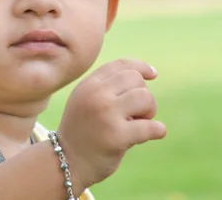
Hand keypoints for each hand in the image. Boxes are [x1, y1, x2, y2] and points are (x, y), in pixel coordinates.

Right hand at [57, 59, 166, 187]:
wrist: (66, 160)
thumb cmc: (82, 130)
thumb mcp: (84, 100)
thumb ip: (105, 86)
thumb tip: (144, 73)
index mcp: (88, 85)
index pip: (121, 65)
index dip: (141, 67)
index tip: (153, 75)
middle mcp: (96, 95)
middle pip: (136, 79)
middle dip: (142, 95)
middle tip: (136, 113)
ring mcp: (106, 114)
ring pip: (146, 98)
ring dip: (149, 112)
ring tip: (138, 124)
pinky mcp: (117, 136)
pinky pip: (152, 126)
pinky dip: (158, 130)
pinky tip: (153, 134)